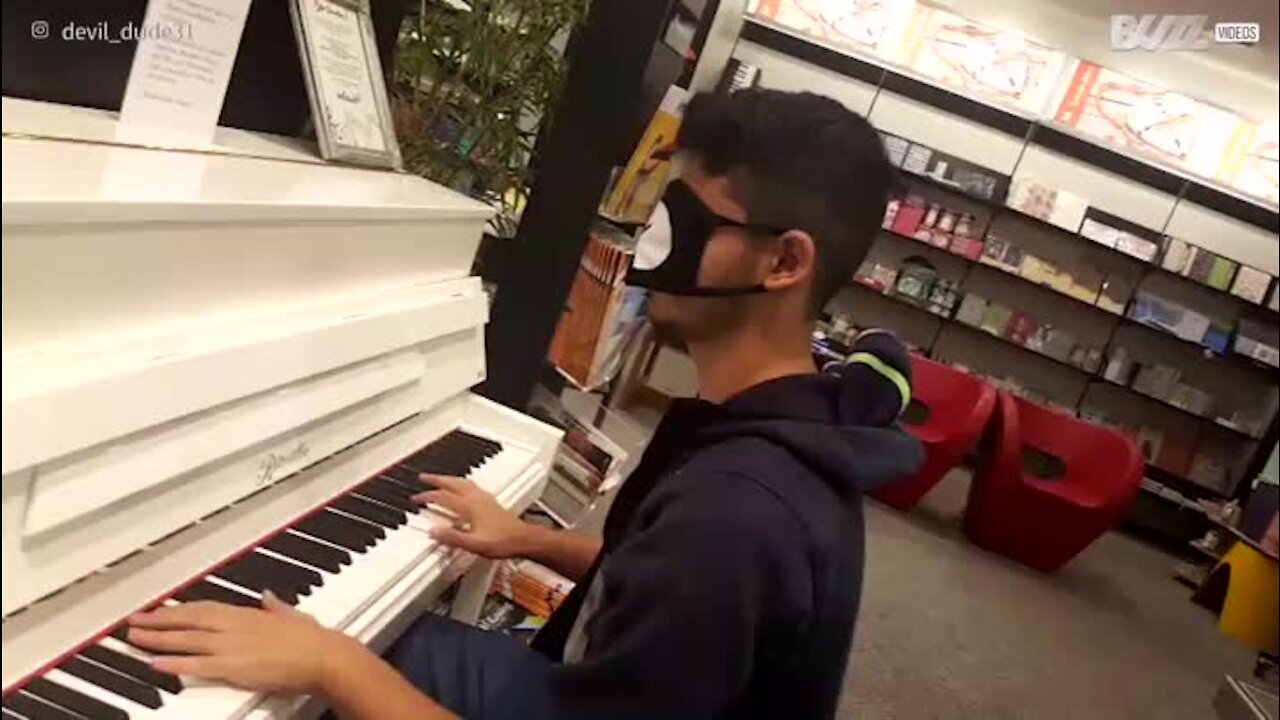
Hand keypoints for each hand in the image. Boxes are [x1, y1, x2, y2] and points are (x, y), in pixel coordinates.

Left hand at [128, 593, 360, 692]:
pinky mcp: (233, 667)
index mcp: (246, 613)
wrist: (323, 656)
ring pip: (186, 639)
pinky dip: (174, 663)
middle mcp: (234, 625)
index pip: (203, 608)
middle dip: (158, 620)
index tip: (160, 610)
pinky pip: (196, 665)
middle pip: (187, 620)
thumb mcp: (291, 615)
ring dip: (157, 639)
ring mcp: (231, 646)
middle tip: (134, 621)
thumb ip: (275, 606)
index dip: (179, 609)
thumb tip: (268, 597)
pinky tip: (155, 664)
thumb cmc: (311, 639)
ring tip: (134, 638)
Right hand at [415, 474, 529, 558]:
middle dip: (437, 479)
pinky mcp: (492, 503)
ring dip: (449, 479)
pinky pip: (473, 486)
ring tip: (441, 478)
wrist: (524, 540)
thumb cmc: (503, 542)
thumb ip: (452, 538)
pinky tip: (465, 488)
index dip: (428, 496)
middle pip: (453, 483)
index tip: (416, 498)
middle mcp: (477, 499)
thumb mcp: (474, 544)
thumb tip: (434, 532)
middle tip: (424, 477)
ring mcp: (485, 499)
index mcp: (470, 507)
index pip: (444, 497)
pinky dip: (462, 483)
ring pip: (463, 482)